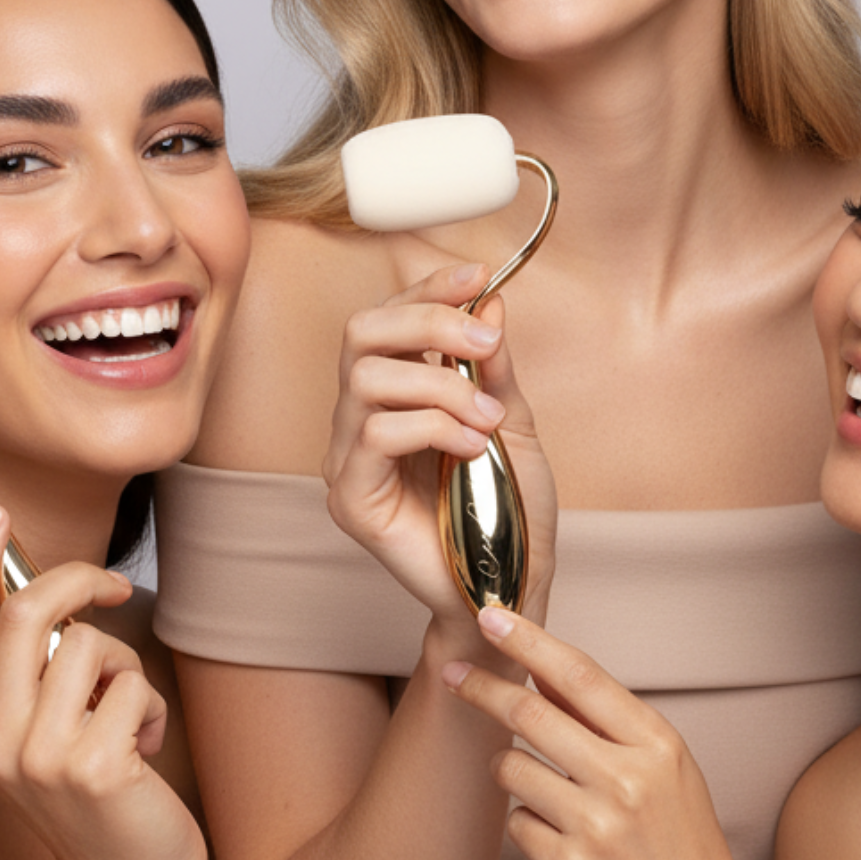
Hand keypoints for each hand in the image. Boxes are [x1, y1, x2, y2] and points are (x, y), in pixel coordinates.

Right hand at [0, 510, 207, 859]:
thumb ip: (28, 673)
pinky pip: (132, 684)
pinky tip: (145, 753)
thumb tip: (42, 588)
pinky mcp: (92, 766)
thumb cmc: (96, 798)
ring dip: (125, 669)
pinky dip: (151, 708)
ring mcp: (38, 758)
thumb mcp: (38, 736)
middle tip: (115, 585)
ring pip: (91, 646)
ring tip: (126, 718)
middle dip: (82, 579)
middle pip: (26, 613)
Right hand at [323, 263, 555, 625]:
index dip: (427, 289)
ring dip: (441, 387)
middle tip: (486, 345)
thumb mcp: (513, 422)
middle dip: (429, 324)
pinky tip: (471, 448)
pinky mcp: (350, 499)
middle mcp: (359, 419)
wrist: (510, 584)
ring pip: (367, 380)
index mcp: (394, 394)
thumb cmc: (510, 509)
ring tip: (488, 419)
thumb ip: (495, 367)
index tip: (477, 275)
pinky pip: (374, 435)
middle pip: (362, 333)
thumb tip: (488, 300)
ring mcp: (347, 459)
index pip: (389, 319)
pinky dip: (431, 428)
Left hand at [443, 607, 759, 859]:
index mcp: (657, 744)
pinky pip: (516, 824)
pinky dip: (530, 827)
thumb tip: (545, 668)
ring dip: (513, 772)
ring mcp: (595, 827)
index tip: (490, 617)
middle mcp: (626, 780)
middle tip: (452, 674)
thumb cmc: (682, 843)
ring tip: (553, 796)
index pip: (579, 674)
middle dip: (482, 688)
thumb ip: (608, 720)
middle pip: (530, 714)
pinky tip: (567, 844)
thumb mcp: (668, 768)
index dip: (528, 641)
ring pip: (511, 770)